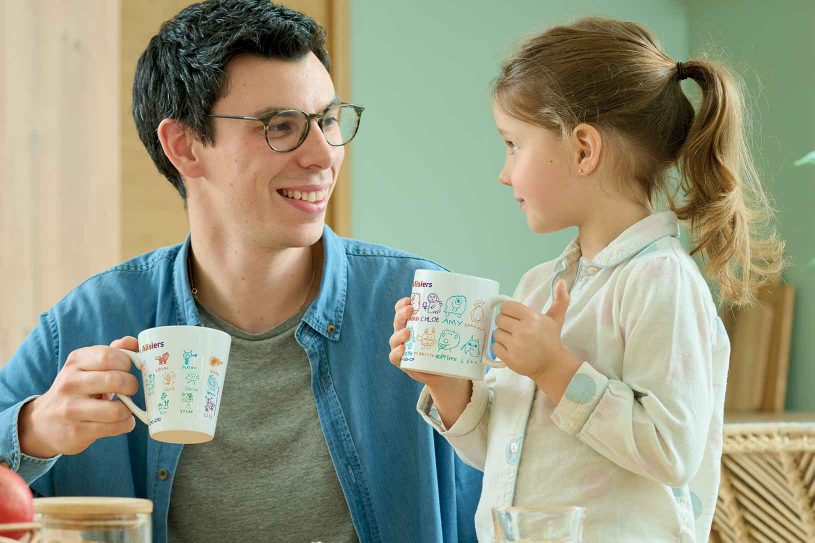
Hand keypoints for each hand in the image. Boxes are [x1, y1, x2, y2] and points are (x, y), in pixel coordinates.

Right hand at [18, 337, 139, 457]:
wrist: (43, 423)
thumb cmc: (76, 390)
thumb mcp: (87, 367)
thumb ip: (111, 352)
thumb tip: (133, 342)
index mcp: (76, 362)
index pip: (109, 356)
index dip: (127, 363)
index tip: (128, 370)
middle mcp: (70, 383)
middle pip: (115, 380)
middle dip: (132, 385)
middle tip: (130, 389)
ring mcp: (71, 408)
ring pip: (117, 409)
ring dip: (129, 409)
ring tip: (125, 407)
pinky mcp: (76, 431)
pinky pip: (115, 427)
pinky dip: (126, 424)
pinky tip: (122, 421)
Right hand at [389, 298, 471, 426]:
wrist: (448, 374)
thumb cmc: (450, 348)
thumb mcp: (454, 333)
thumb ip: (464, 321)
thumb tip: (486, 306)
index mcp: (417, 323)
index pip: (404, 309)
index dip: (403, 304)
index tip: (410, 299)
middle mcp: (407, 333)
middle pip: (398, 321)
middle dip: (401, 314)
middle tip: (410, 310)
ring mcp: (405, 348)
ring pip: (394, 338)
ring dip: (398, 334)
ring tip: (407, 333)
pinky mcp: (406, 363)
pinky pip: (395, 358)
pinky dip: (396, 354)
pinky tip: (402, 350)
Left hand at [493, 280, 579, 400]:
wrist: (552, 365)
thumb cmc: (551, 340)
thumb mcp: (555, 319)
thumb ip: (559, 300)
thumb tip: (561, 281)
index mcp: (532, 318)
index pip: (506, 307)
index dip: (508, 311)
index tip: (514, 317)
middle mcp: (523, 331)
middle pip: (499, 319)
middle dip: (505, 324)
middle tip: (514, 330)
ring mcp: (516, 345)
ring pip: (496, 333)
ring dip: (502, 336)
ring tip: (514, 340)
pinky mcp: (510, 358)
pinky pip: (494, 347)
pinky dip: (500, 348)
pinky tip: (511, 349)